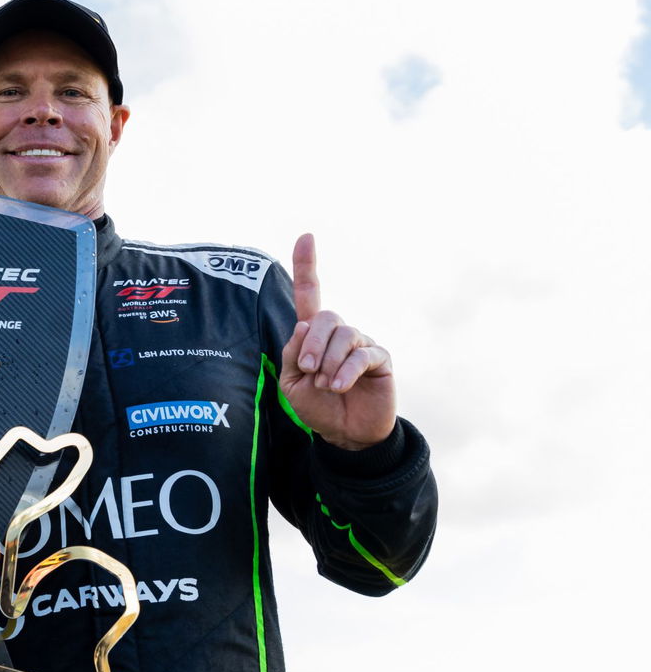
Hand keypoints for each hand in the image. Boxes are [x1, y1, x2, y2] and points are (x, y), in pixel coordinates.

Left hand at [278, 234, 395, 449]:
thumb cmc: (317, 407)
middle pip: (325, 316)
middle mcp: (339, 333)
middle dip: (312, 342)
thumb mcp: (291, 383)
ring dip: (328, 362)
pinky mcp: (380, 359)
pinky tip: (339, 386)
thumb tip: (303, 325)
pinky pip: (362, 354)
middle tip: (308, 369)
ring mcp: (362, 343)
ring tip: (325, 385)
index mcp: (314, 335)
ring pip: (343, 334)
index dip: (307, 266)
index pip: (309, 294)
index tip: (306, 236)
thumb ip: (292, 354)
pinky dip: (345, 371)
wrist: (345, 434)